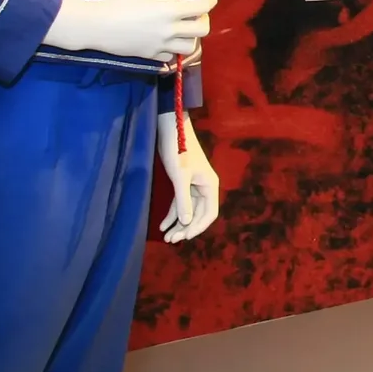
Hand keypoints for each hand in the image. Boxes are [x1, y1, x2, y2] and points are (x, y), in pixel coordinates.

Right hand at [45, 0, 216, 61]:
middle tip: (197, 15)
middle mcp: (170, 30)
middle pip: (202, 30)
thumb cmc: (119, 3)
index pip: (200, 8)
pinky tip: (168, 41)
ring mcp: (161, 45)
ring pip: (190, 47)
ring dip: (191, 37)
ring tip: (183, 29)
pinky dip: (174, 49)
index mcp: (170, 11)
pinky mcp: (151, 55)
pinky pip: (171, 56)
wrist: (97, 26)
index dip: (210, 2)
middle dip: (204, 20)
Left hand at [157, 112, 219, 243]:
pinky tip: (163, 225)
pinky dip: (172, 214)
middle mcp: (204, 188)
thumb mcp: (180, 177)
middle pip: (198, 214)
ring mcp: (193, 186)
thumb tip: (185, 223)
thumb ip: (183, 201)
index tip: (185, 236)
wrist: (171, 131)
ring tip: (167, 237)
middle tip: (171, 240)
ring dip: (178, 224)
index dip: (199, 227)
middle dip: (186, 228)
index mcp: (210, 186)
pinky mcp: (182, 183)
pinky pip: (179, 203)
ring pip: (188, 210)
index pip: (210, 213)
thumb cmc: (178, 152)